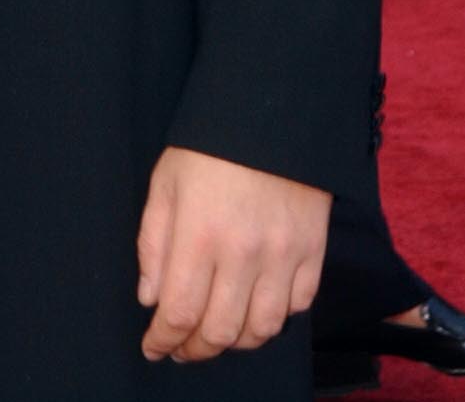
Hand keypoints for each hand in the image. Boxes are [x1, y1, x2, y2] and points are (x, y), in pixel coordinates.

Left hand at [137, 146, 329, 362]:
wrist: (272, 114)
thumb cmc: (208, 147)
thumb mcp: (165, 183)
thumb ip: (154, 243)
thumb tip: (151, 299)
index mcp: (200, 233)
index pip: (181, 312)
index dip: (164, 339)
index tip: (153, 347)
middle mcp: (244, 253)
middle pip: (220, 331)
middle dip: (194, 349)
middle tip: (181, 348)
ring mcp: (284, 256)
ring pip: (261, 330)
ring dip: (234, 341)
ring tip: (216, 334)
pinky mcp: (313, 253)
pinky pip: (297, 308)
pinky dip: (274, 318)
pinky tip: (254, 309)